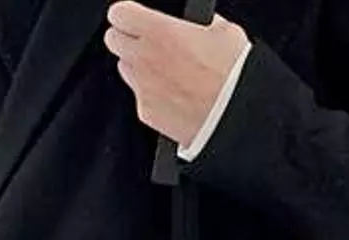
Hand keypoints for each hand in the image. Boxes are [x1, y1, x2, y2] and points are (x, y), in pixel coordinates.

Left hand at [104, 0, 248, 148]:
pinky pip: (140, 97)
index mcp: (159, 32)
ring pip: (125, 69)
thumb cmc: (233, 78)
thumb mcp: (226, 33)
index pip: (119, 13)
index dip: (128, 14)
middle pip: (113, 40)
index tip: (135, 17)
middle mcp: (143, 59)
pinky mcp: (145, 112)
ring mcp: (142, 87)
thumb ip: (200, 24)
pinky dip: (152, 95)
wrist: (235, 118)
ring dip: (139, 67)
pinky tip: (175, 95)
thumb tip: (199, 25)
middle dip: (127, 39)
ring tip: (167, 71)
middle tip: (148, 43)